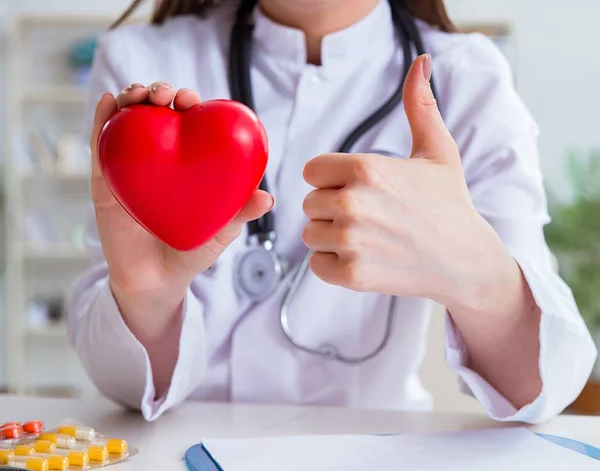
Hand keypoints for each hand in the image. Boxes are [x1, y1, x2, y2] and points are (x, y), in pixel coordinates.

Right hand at [91, 82, 272, 339]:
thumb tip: (268, 198)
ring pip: (129, 120)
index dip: (189, 102)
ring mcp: (131, 164)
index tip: (192, 101)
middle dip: (160, 92)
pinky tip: (109, 102)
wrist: (156, 279)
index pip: (189, 121)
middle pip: (158, 112)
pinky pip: (102, 145)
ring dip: (132, 98)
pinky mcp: (106, 179)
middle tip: (165, 96)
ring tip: (137, 95)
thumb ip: (241, 212)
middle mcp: (160, 156)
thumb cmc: (192, 249)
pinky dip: (103, 119)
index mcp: (188, 160)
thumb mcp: (222, 230)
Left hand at [301, 55, 512, 307]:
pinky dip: (334, 265)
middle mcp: (353, 203)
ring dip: (332, 238)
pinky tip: (365, 258)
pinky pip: (316, 265)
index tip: (358, 189)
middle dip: (332, 209)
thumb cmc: (450, 203)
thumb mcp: (438, 150)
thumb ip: (420, 106)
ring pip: (310, 235)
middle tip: (368, 216)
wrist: (466, 260)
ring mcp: (351, 241)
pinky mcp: (352, 275)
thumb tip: (421, 63)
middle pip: (309, 203)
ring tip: (368, 238)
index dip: (331, 180)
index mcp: (366, 168)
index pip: (312, 171)